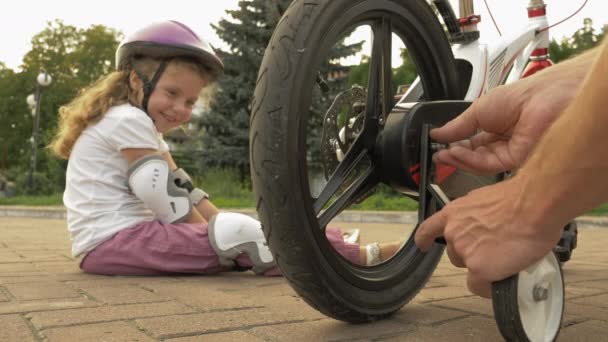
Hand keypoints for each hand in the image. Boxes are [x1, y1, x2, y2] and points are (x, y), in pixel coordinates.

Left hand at [415, 178, 563, 297]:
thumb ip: (477, 215)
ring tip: (506, 259)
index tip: (424, 245)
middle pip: (456, 254)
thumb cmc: (520, 198)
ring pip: (470, 269)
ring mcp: (464, 251)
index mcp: (454, 213)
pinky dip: (489, 287)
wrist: (534, 204)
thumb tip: (485, 225)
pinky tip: (501, 280)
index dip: (426, 239)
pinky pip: (479, 286)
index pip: (430, 228)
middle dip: (472, 254)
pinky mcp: (478, 268)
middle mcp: (454, 232)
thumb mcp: (487, 201)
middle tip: (495, 250)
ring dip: (482, 268)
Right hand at [432, 66, 582, 174]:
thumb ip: (457, 125)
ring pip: (478, 162)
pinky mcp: (514, 162)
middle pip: (474, 155)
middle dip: (454, 155)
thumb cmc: (522, 96)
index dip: (454, 144)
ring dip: (459, 159)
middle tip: (437, 154)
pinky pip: (487, 165)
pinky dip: (469, 160)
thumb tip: (438, 133)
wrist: (543, 99)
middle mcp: (504, 141)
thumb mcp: (479, 109)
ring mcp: (510, 152)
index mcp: (498, 125)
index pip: (472, 142)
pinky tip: (456, 153)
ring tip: (443, 153)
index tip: (438, 144)